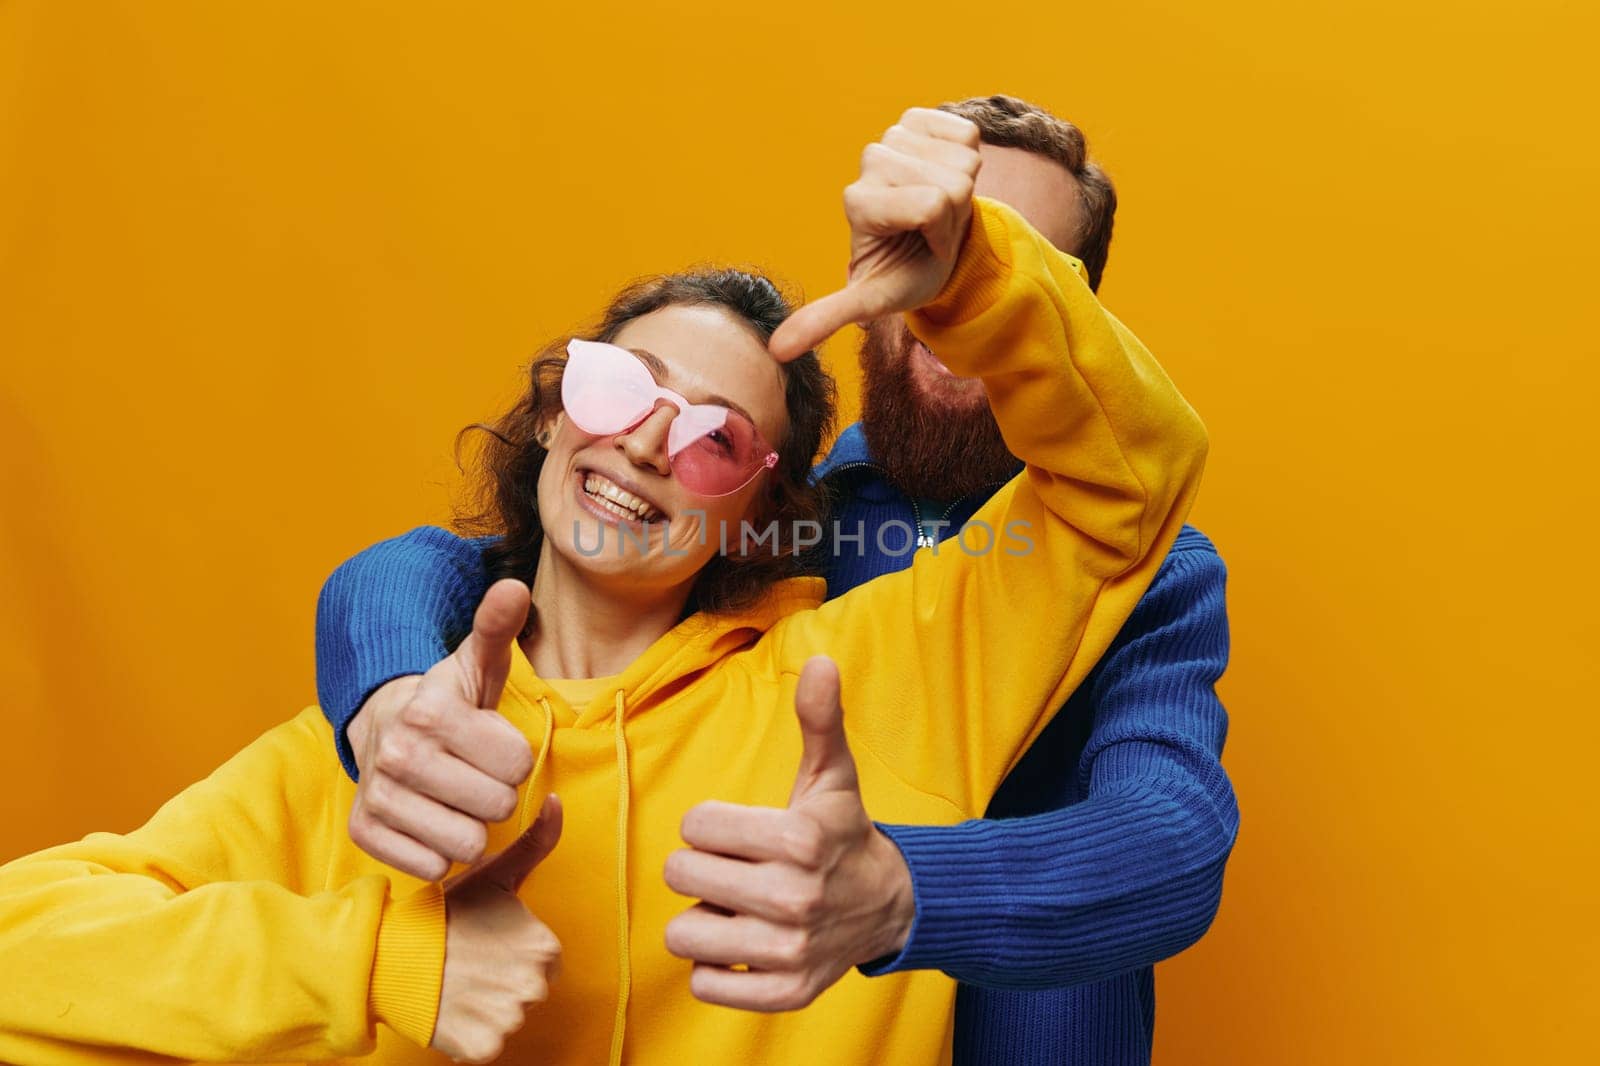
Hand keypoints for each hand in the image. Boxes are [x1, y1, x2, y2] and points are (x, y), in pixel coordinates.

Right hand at [348, 579, 536, 880]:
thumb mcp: (476, 662)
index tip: (493, 744)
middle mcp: (397, 754)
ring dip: (472, 826)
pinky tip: (434, 820)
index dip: (515, 757)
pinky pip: (432, 867)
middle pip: (497, 806)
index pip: (518, 763)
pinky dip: (441, 852)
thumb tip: (514, 587)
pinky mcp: (364, 832)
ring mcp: (377, 796)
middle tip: (476, 773)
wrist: (384, 725)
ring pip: (468, 845)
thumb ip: (498, 626)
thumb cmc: (448, 700)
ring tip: (458, 797)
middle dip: (497, 792)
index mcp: (429, 711)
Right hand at [434, 794, 563, 1062]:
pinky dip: (472, 1037)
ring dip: (487, 1008)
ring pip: (509, 1018)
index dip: (512, 952)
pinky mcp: (485, 1048)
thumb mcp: (494, 872)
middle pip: (528, 989)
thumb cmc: (446, 913)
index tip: (484, 943)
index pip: (542, 959)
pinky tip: (453, 1011)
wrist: (392, 955)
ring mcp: (510, 1018)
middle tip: (469, 963)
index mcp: (545, 946)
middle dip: (503, 980)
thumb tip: (557, 801)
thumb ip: (535, 841)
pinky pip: (489, 1048)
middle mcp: (535, 984)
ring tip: (459, 984)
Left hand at [663, 657, 914, 1010]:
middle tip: (736, 868)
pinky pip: (705, 983)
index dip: (710, 825)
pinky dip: (714, 967)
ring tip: (737, 907)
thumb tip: (820, 662)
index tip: (742, 831)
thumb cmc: (843, 831)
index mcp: (800, 838)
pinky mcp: (785, 991)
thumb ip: (819, 719)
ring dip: (703, 919)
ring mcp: (790, 949)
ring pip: (683, 933)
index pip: (695, 826)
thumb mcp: (832, 774)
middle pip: (681, 875)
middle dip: (700, 868)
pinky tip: (743, 943)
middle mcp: (795, 896)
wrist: (890, 904)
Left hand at [768, 107, 981, 360]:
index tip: (922, 249)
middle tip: (931, 231)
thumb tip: (777, 352)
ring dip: (962, 193)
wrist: (930, 244)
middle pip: (948, 187)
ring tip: (938, 210)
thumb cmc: (903, 272)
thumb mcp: (869, 301)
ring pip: (962, 162)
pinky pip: (967, 135)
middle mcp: (869, 161)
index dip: (940, 236)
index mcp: (857, 202)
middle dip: (951, 216)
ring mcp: (895, 134)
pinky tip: (945, 175)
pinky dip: (966, 158)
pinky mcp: (923, 119)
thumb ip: (825, 319)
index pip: (931, 205)